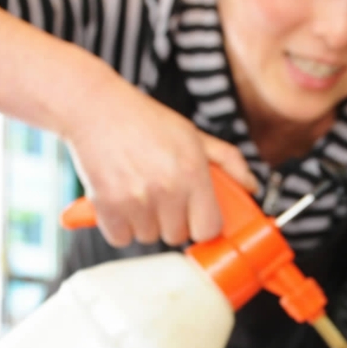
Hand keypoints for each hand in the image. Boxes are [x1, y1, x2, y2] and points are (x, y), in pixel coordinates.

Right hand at [66, 68, 257, 247]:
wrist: (95, 108)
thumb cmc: (145, 121)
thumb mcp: (193, 134)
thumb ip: (228, 161)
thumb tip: (251, 187)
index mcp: (193, 172)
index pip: (209, 228)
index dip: (202, 225)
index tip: (195, 217)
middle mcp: (167, 189)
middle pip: (177, 236)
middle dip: (172, 221)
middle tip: (162, 196)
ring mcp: (136, 200)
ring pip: (148, 237)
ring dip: (145, 223)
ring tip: (138, 193)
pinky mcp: (107, 207)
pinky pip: (120, 238)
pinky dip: (119, 226)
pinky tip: (120, 200)